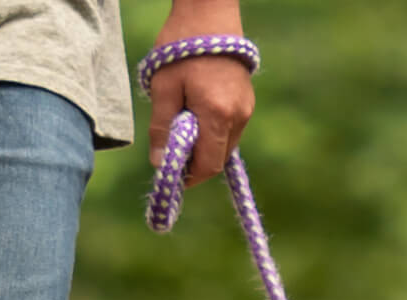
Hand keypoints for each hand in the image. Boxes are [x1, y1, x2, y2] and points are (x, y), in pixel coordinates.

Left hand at [147, 1, 254, 185]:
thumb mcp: (164, 87)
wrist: (209, 11)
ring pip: (225, 146)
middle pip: (218, 159)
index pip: (208, 165)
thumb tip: (159, 162)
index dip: (190, 176)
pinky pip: (230, 130)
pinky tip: (197, 115)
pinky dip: (213, 132)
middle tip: (174, 149)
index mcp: (217, 115)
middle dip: (196, 162)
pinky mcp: (247, 100)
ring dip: (205, 147)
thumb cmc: (182, 46)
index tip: (172, 173)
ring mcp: (246, 108)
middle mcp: (238, 116)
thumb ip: (162, 128)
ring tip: (184, 126)